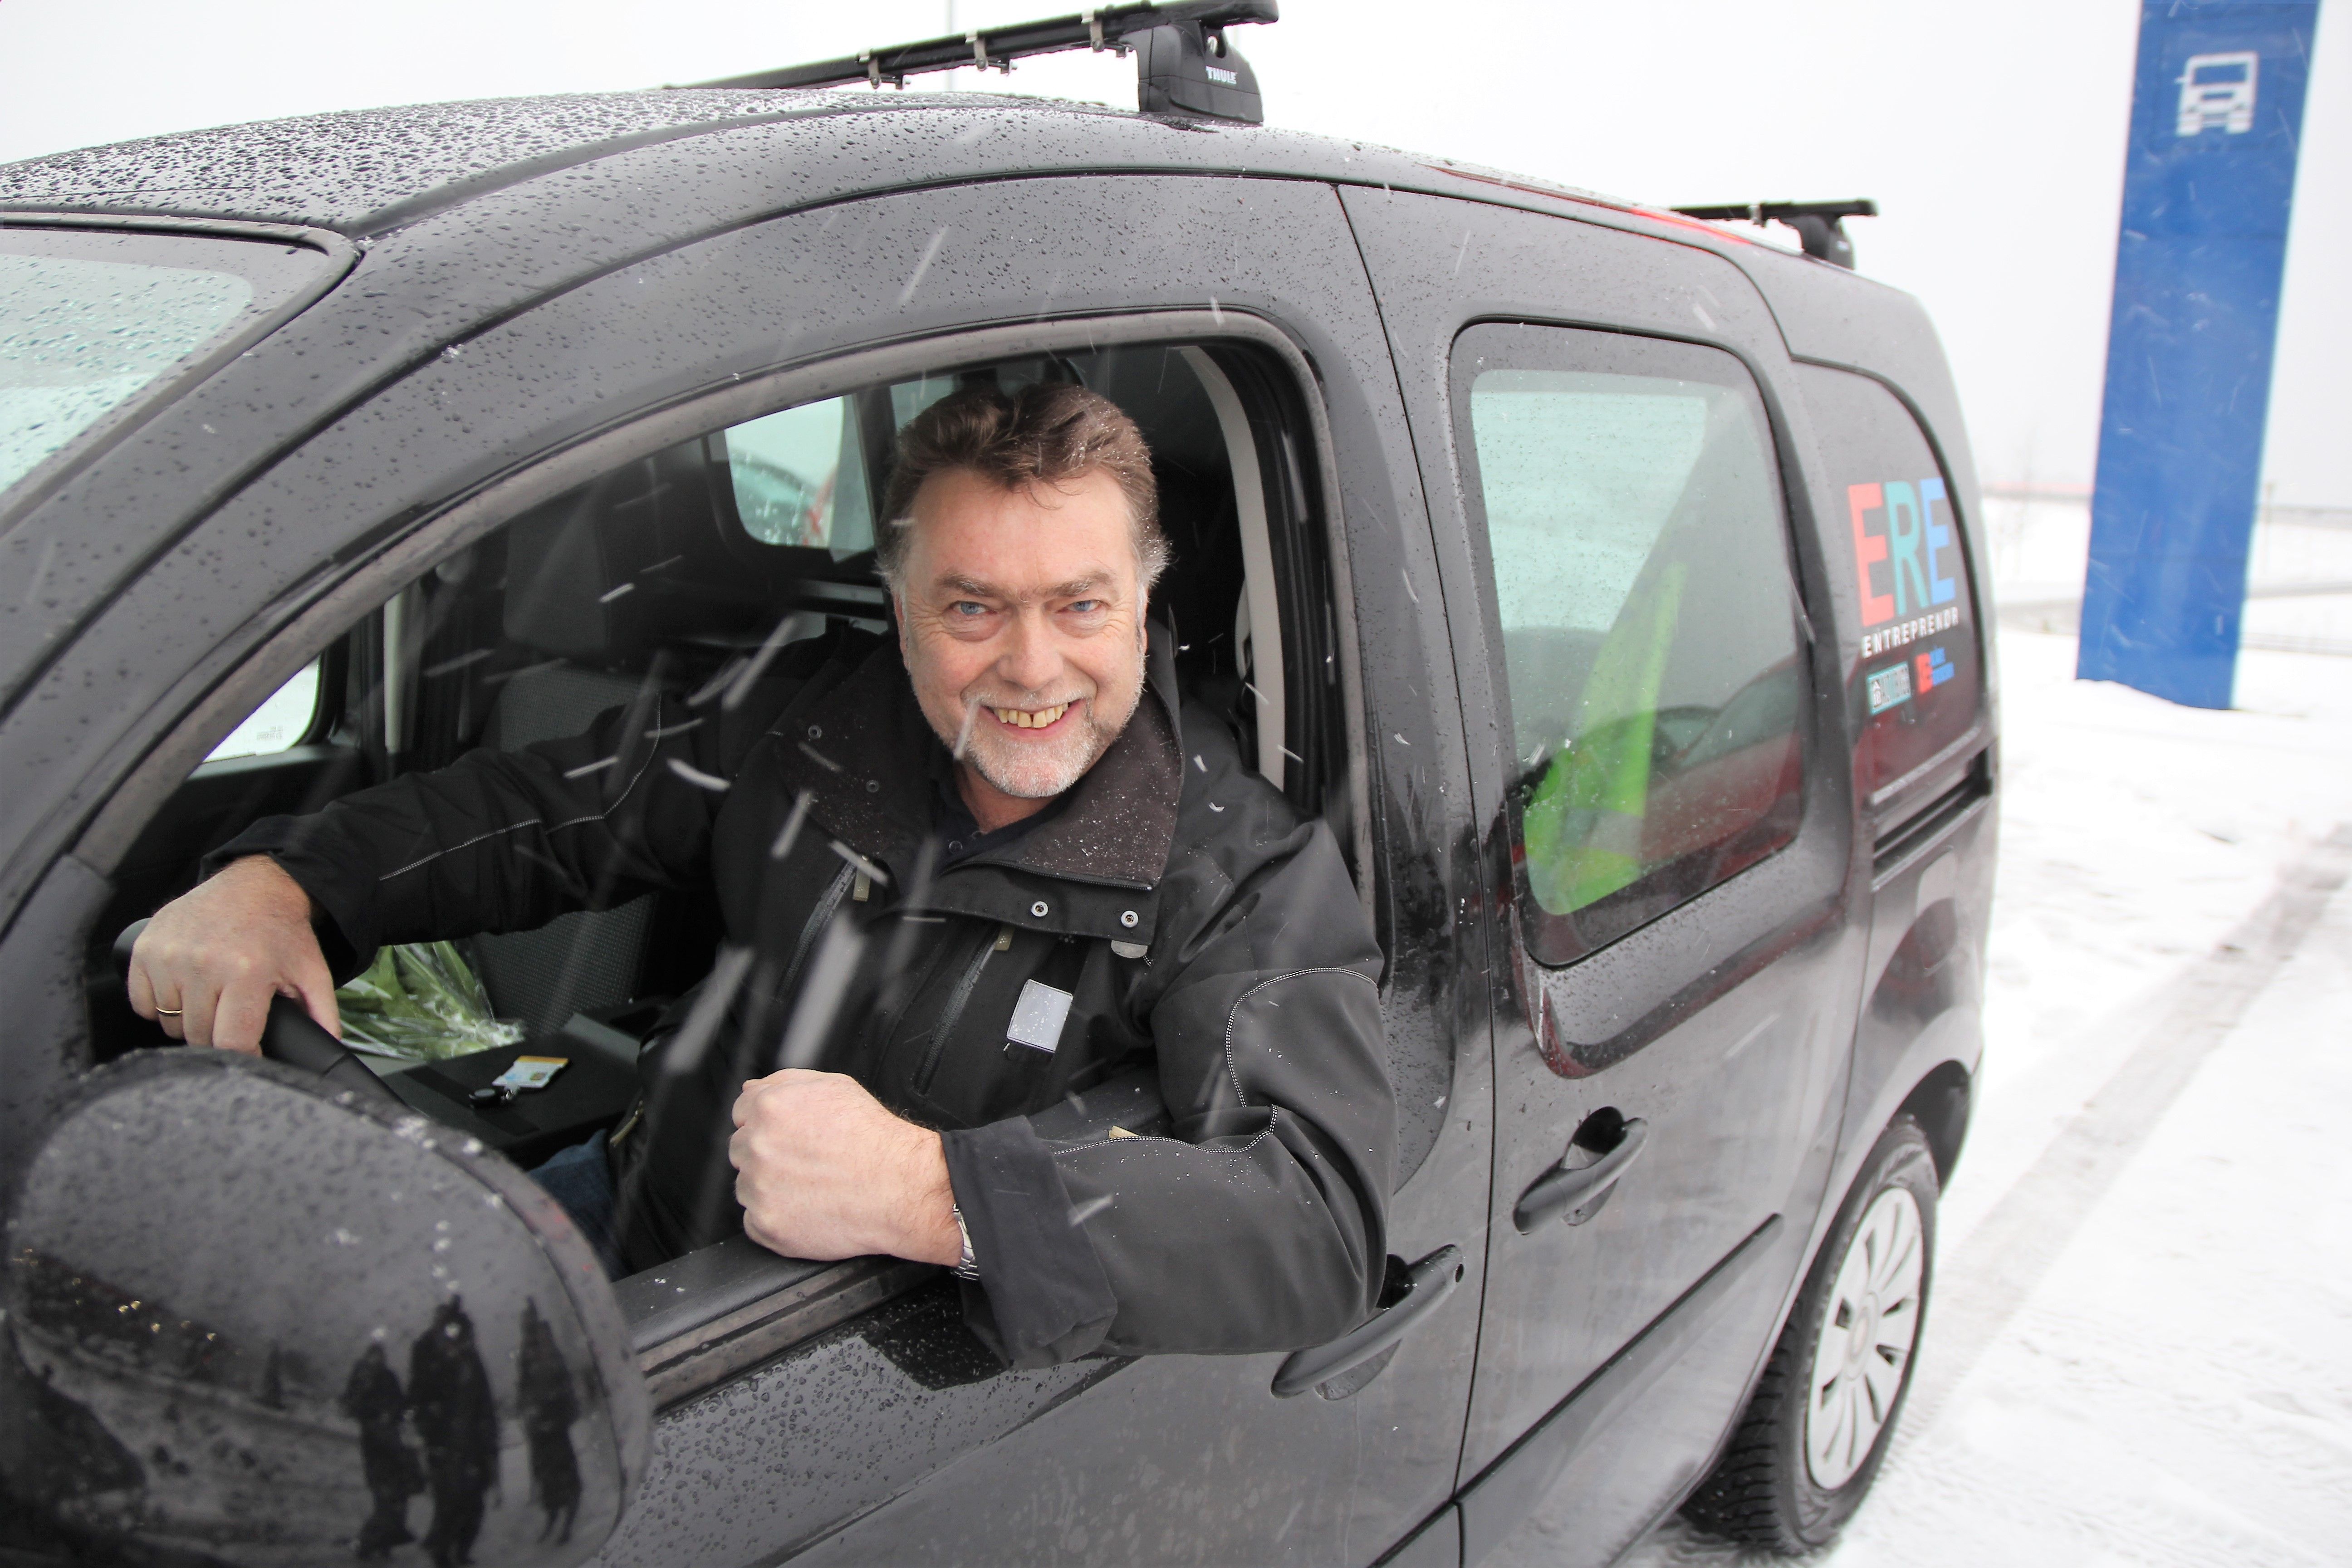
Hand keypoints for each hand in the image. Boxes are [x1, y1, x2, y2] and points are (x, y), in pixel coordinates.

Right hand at [127, 855, 338, 1053]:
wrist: (254, 886)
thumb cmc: (282, 932)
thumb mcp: (312, 971)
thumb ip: (323, 1014)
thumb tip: (331, 1047)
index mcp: (246, 972)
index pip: (231, 1043)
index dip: (245, 1055)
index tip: (251, 1051)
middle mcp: (202, 964)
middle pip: (199, 1036)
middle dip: (218, 1035)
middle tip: (233, 1015)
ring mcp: (168, 956)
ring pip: (170, 1024)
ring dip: (188, 1021)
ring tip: (211, 997)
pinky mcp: (143, 949)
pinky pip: (142, 1004)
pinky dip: (160, 1005)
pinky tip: (185, 988)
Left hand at [729, 1070, 962, 1265]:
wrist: (901, 1187)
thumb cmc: (875, 1139)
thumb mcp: (835, 1087)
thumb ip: (785, 1081)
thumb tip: (752, 1088)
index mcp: (769, 1108)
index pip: (742, 1112)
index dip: (767, 1123)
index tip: (788, 1137)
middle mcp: (757, 1146)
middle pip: (741, 1149)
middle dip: (767, 1154)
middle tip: (806, 1162)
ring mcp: (759, 1188)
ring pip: (746, 1186)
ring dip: (769, 1187)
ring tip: (811, 1187)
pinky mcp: (766, 1225)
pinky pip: (755, 1222)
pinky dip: (775, 1219)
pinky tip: (806, 1209)